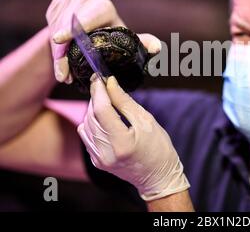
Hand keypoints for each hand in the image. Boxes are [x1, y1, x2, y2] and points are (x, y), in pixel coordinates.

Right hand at [45, 0, 160, 82]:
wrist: (91, 34)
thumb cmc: (112, 40)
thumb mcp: (126, 43)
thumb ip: (142, 44)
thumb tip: (158, 49)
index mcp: (105, 7)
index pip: (89, 16)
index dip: (74, 27)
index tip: (60, 39)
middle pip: (70, 25)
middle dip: (64, 52)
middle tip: (64, 75)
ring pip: (57, 26)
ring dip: (57, 52)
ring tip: (63, 73)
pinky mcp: (57, 4)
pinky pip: (49, 24)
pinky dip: (51, 44)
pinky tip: (58, 58)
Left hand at [77, 75, 189, 200]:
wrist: (158, 177)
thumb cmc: (159, 148)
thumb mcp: (146, 121)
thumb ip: (125, 102)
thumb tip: (110, 83)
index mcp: (122, 143)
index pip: (102, 110)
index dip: (99, 91)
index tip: (99, 77)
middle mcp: (106, 153)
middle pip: (92, 116)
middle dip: (95, 97)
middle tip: (102, 84)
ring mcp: (99, 159)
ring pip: (86, 125)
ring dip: (92, 109)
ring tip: (105, 100)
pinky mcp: (96, 161)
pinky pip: (87, 136)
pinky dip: (92, 122)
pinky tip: (103, 117)